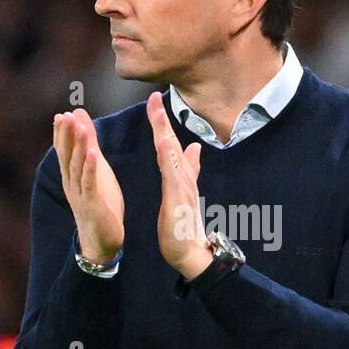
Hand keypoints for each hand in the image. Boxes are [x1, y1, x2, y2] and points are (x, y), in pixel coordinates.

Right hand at [53, 108, 124, 263]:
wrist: (101, 239)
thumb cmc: (98, 203)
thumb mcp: (95, 170)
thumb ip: (89, 146)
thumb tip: (82, 123)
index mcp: (71, 176)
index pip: (64, 152)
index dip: (62, 134)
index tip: (62, 115)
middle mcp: (71, 184)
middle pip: (67, 156)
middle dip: (66, 136)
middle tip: (65, 116)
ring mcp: (80, 194)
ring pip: (76, 167)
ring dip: (78, 147)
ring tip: (80, 128)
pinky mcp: (92, 204)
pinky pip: (89, 183)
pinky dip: (89, 168)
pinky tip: (92, 154)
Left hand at [146, 92, 212, 279]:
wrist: (191, 252)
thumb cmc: (184, 225)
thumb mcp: (183, 192)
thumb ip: (189, 169)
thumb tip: (194, 147)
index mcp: (180, 175)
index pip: (169, 144)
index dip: (162, 122)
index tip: (154, 101)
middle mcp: (183, 176)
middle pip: (171, 143)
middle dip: (162, 119)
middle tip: (155, 96)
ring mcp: (182, 186)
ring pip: (173, 154)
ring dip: (165, 131)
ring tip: (158, 111)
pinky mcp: (179, 198)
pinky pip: (174, 174)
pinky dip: (170, 157)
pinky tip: (164, 143)